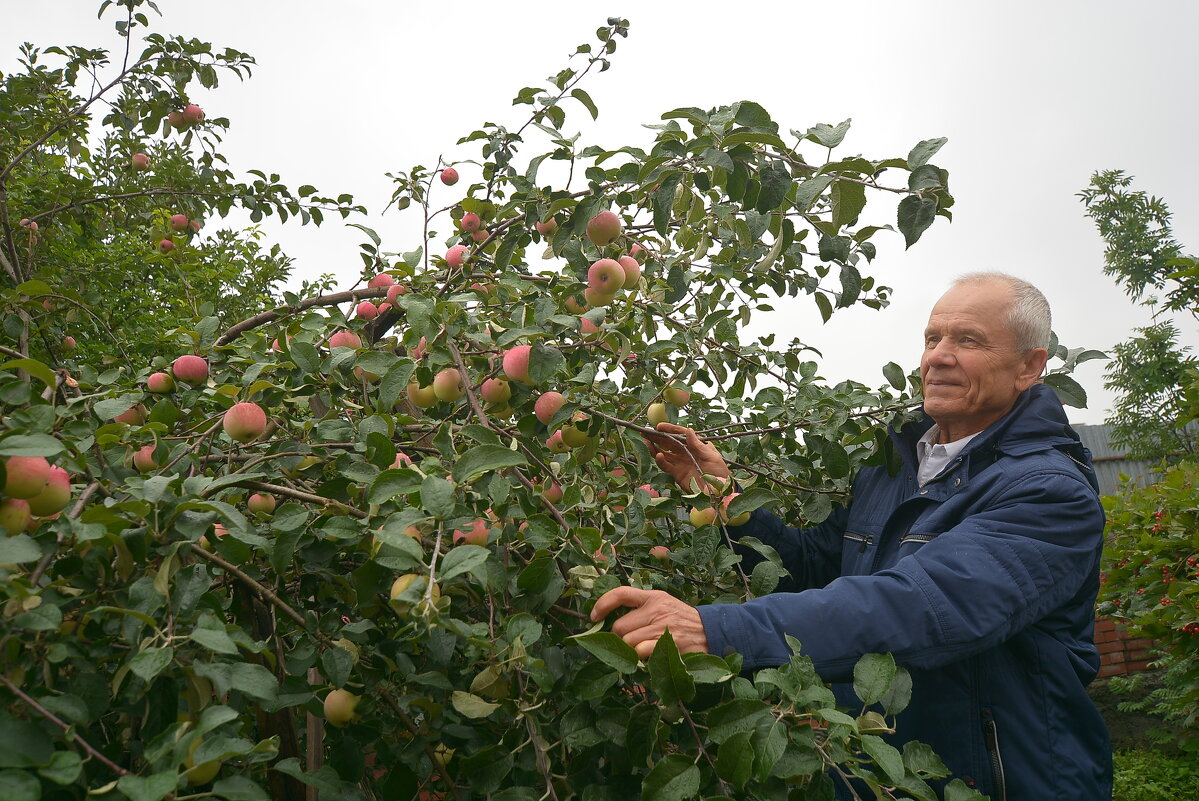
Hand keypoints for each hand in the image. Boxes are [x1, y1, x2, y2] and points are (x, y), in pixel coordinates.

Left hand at [590, 586, 708, 658]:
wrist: (713, 631)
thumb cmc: (683, 621)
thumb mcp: (664, 605)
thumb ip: (641, 610)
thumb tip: (612, 623)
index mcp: (653, 597)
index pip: (621, 594)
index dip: (602, 604)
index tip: (593, 617)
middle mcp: (656, 609)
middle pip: (619, 627)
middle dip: (619, 639)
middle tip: (631, 644)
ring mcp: (661, 627)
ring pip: (627, 643)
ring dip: (630, 652)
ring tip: (643, 652)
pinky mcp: (667, 644)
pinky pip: (640, 654)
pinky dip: (640, 660)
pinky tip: (649, 659)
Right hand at [644, 422, 730, 493]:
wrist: (719, 491)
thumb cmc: (719, 472)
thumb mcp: (712, 456)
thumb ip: (698, 445)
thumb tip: (688, 430)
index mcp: (695, 445)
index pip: (680, 434)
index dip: (670, 429)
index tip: (659, 426)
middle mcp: (685, 452)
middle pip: (669, 442)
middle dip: (657, 437)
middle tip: (645, 431)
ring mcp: (680, 463)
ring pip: (664, 453)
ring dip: (654, 447)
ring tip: (646, 441)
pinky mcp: (676, 474)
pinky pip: (666, 466)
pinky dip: (660, 461)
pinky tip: (657, 455)